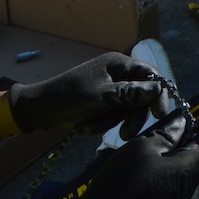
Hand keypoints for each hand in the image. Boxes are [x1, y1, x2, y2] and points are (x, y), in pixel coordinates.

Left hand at [7, 53, 167, 135]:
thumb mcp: (101, 97)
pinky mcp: (102, 104)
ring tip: (90, 127)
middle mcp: (117, 74)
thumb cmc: (68, 97)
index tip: (160, 114)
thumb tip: (159, 89)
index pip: (150, 75)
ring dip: (110, 122)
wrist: (38, 110)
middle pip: (140, 96)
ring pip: (126, 110)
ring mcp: (110, 90)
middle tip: (126, 134)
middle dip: (130, 116)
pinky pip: (113, 116)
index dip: (158, 93)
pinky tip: (85, 125)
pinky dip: (101, 124)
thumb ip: (130, 93)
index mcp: (118, 64)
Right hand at [61, 125, 198, 198]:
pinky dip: (166, 186)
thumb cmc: (122, 176)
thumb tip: (182, 124)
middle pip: (196, 165)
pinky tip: (148, 182)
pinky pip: (172, 198)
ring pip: (184, 182)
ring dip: (175, 170)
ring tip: (154, 162)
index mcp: (186, 170)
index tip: (179, 128)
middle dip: (185, 151)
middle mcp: (187, 191)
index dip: (193, 134)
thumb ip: (167, 134)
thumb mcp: (143, 145)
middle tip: (165, 143)